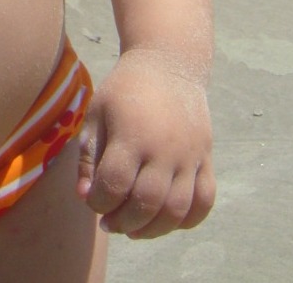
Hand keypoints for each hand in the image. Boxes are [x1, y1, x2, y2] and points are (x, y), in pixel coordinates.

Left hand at [76, 49, 214, 238]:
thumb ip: (88, 157)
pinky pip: (204, 202)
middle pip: (147, 203)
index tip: (92, 199)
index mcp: (132, 133)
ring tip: (133, 227)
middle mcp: (164, 147)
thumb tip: (86, 197)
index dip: (98, 202)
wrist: (169, 63)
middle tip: (110, 221)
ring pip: (177, 210)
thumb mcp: (97, 113)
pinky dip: (187, 221)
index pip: (114, 185)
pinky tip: (165, 219)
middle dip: (123, 222)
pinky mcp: (206, 158)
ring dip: (152, 230)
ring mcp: (190, 154)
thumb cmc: (125, 90)